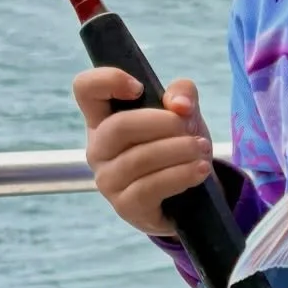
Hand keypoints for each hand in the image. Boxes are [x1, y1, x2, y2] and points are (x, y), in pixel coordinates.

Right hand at [73, 69, 212, 236]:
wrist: (191, 195)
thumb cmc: (177, 146)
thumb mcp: (184, 115)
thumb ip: (183, 95)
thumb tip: (179, 104)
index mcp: (103, 118)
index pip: (85, 89)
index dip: (108, 80)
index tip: (140, 88)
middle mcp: (98, 148)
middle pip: (119, 126)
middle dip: (163, 123)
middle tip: (189, 127)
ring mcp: (108, 180)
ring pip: (138, 159)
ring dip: (178, 150)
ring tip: (201, 149)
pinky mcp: (125, 206)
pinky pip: (149, 188)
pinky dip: (180, 175)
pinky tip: (200, 170)